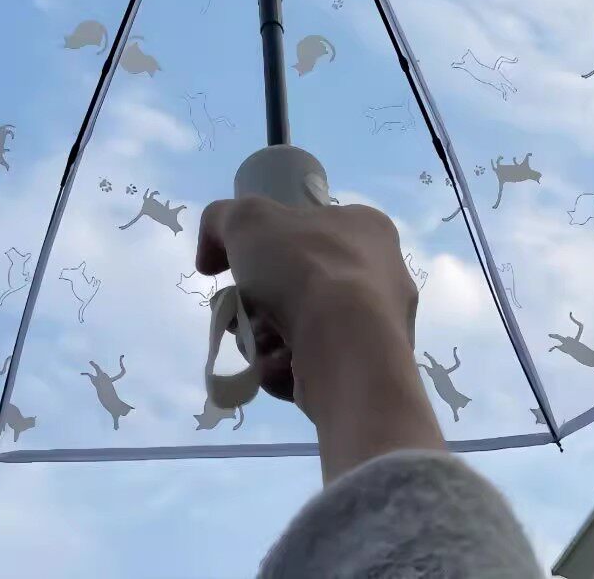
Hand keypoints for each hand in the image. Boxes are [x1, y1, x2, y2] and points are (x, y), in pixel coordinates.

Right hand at [197, 195, 443, 480]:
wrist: (346, 347)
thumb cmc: (305, 269)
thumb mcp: (246, 219)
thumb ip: (218, 222)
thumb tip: (211, 260)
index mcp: (366, 228)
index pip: (307, 232)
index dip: (265, 249)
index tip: (238, 269)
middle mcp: (383, 274)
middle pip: (298, 285)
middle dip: (258, 303)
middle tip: (239, 312)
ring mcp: (380, 328)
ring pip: (303, 329)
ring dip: (267, 338)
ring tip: (258, 344)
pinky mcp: (368, 373)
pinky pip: (314, 367)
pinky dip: (287, 368)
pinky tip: (278, 368)